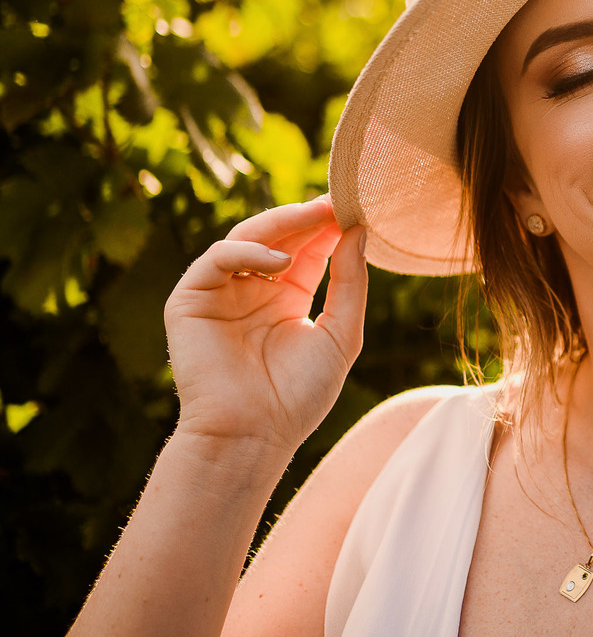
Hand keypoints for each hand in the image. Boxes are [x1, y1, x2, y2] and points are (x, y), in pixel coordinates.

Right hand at [165, 197, 367, 454]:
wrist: (253, 436)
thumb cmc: (298, 396)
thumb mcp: (340, 334)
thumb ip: (351, 283)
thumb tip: (358, 231)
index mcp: (286, 298)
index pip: (309, 250)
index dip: (329, 228)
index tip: (355, 208)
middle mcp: (252, 290)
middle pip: (279, 238)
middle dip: (307, 218)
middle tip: (336, 201)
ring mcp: (220, 292)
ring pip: (246, 238)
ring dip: (281, 223)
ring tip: (314, 216)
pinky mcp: (190, 300)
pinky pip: (216, 259)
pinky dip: (247, 252)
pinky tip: (279, 260)